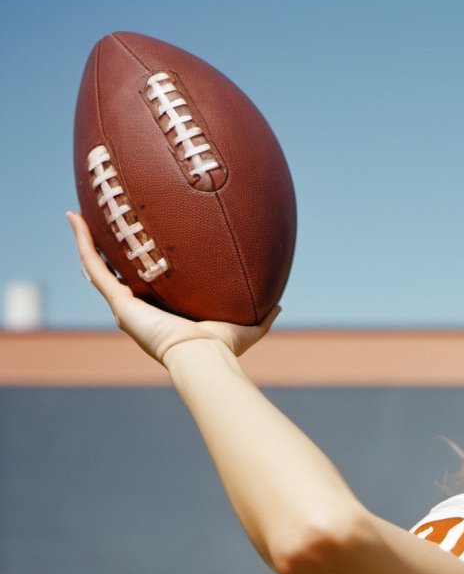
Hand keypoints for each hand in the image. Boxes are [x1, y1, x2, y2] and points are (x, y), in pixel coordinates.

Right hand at [66, 211, 278, 365]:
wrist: (204, 358)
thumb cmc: (222, 351)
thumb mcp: (247, 329)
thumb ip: (263, 317)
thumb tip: (279, 304)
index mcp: (163, 315)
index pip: (145, 286)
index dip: (137, 267)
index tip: (137, 246)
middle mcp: (140, 310)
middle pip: (117, 275)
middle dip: (107, 252)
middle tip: (101, 226)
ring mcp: (126, 306)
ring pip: (97, 268)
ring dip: (85, 241)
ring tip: (77, 216)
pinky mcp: (119, 302)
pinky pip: (94, 266)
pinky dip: (82, 242)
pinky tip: (74, 219)